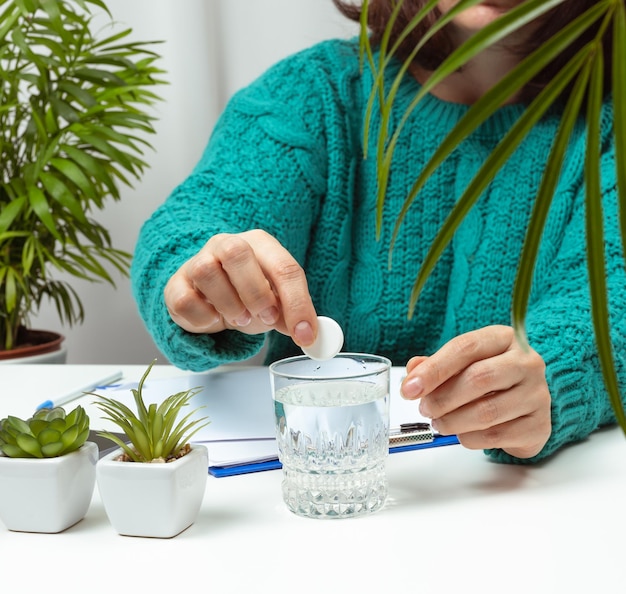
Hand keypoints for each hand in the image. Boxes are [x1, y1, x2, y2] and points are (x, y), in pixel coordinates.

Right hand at [164, 230, 317, 346]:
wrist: (211, 300)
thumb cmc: (247, 296)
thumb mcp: (275, 304)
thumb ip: (292, 316)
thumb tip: (310, 336)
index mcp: (260, 245)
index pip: (283, 267)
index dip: (298, 303)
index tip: (304, 335)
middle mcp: (226, 244)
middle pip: (236, 252)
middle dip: (255, 291)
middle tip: (265, 318)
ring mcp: (197, 261)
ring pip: (206, 271)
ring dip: (228, 303)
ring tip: (238, 318)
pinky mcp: (176, 285)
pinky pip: (184, 298)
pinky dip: (202, 317)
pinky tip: (213, 319)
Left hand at [400, 325, 551, 458]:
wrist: (527, 401)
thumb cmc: (490, 376)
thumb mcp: (463, 362)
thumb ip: (436, 365)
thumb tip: (413, 371)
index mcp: (504, 338)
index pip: (465, 348)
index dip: (433, 369)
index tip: (409, 388)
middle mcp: (527, 363)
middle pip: (478, 379)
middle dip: (442, 398)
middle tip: (425, 408)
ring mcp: (537, 394)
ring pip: (486, 412)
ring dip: (453, 421)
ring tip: (440, 423)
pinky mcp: (540, 425)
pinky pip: (496, 436)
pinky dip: (470, 438)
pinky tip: (463, 433)